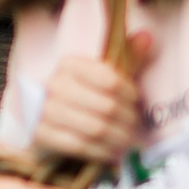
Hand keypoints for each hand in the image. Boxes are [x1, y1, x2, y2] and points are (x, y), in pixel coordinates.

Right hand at [32, 41, 148, 167]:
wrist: (41, 111)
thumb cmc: (80, 90)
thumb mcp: (100, 70)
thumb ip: (125, 55)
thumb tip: (146, 37)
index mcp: (70, 65)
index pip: (109, 80)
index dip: (129, 93)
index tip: (136, 100)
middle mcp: (55, 85)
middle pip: (106, 107)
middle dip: (128, 120)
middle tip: (135, 125)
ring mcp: (45, 111)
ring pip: (96, 129)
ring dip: (118, 139)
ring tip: (128, 140)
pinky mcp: (41, 135)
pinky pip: (80, 147)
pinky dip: (101, 152)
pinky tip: (112, 152)